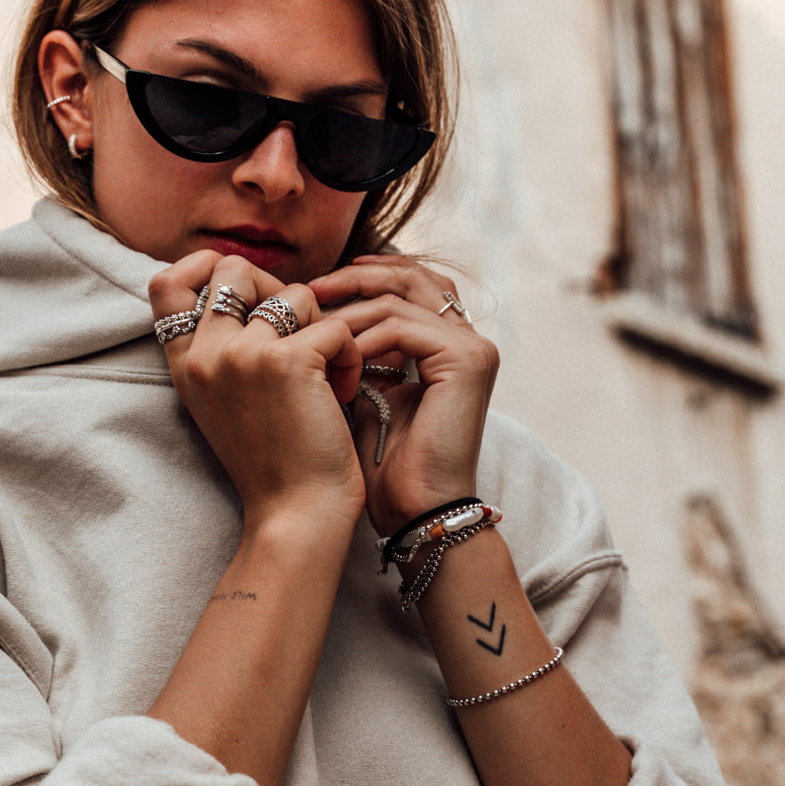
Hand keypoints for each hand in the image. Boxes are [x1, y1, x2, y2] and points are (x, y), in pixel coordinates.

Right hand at [150, 250, 365, 539]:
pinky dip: (351, 355)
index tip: (248, 296)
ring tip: (329, 372)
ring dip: (324, 326)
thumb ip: (221, 350)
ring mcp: (243, 354)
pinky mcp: (288, 362)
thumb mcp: (223, 403)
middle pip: (234, 268)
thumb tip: (249, 288)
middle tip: (302, 336)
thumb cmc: (273, 462)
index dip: (205, 269)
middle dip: (278, 290)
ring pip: (296, 293)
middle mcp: (206, 354)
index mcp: (185, 365)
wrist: (294, 513)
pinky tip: (345, 390)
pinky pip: (334, 325)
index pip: (165, 282)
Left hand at [307, 255, 497, 535]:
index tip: (318, 286)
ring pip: (399, 301)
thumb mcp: (364, 392)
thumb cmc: (383, 465)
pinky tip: (339, 359)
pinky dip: (365, 340)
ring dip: (349, 315)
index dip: (367, 275)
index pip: (412, 286)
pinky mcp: (467, 361)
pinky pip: (403, 328)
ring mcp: (473, 348)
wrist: (413, 509)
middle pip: (413, 277)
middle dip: (357, 277)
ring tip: (315, 332)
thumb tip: (314, 315)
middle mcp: (468, 340)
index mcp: (449, 345)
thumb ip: (355, 351)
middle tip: (311, 288)